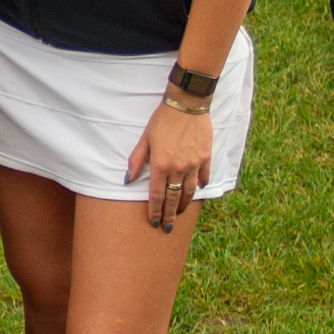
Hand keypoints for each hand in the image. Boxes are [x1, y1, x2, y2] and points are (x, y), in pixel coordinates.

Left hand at [125, 98, 211, 233]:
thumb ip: (136, 160)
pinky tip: (197, 190)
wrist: (186, 104)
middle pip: (174, 198)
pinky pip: (204, 177)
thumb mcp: (144, 139)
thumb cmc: (162, 120)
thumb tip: (127, 179)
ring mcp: (195, 164)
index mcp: (161, 165)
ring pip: (190, 191)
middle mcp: (179, 168)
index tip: (154, 222)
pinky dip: (200, 185)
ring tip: (180, 212)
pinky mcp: (206, 157)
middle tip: (167, 228)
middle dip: (170, 215)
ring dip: (184, 204)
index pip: (157, 195)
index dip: (155, 211)